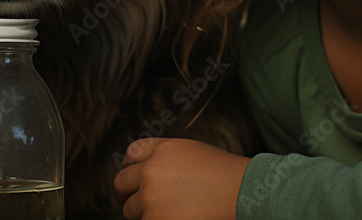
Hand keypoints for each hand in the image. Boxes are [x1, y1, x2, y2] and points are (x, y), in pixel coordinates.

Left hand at [114, 137, 251, 219]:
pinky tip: (175, 217)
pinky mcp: (155, 219)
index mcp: (162, 149)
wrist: (240, 191)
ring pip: (130, 209)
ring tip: (168, 211)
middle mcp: (151, 170)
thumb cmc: (223, 174)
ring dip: (143, 212)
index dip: (129, 166)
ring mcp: (151, 196)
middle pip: (121, 182)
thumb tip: (141, 171)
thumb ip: (164, 158)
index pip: (131, 153)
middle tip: (132, 201)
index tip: (133, 177)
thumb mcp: (191, 152)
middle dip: (125, 193)